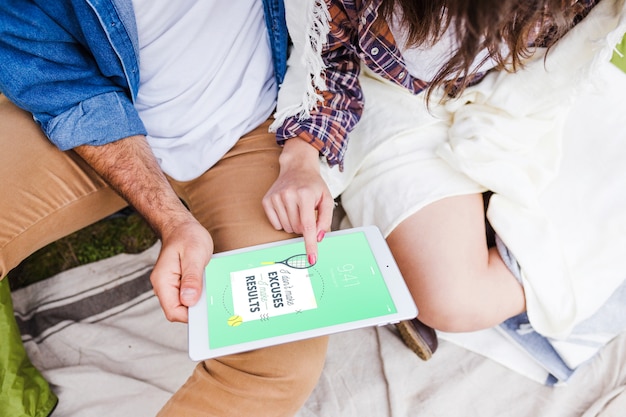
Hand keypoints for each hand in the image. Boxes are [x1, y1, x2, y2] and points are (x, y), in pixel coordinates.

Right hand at [150, 217, 212, 322]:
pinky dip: (201, 293)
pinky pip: (190, 295)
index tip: (207, 309)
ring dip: (200, 300)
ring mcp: (172, 286)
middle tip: (215, 300)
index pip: (173, 311)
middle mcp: (165, 287)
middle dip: (198, 309)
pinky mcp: (180, 283)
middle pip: (180, 310)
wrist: (181, 226)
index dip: (190, 315)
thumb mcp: (194, 254)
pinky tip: (210, 285)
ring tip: (214, 290)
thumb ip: (191, 278)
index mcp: (163, 281)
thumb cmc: (187, 236)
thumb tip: (189, 300)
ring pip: (186, 304)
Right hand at [263, 137, 334, 264]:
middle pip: (297, 228)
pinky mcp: (267, 201)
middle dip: (304, 226)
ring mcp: (276, 197)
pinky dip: (283, 222)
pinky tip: (287, 209)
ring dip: (293, 224)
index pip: (308, 226)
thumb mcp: (326, 199)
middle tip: (306, 212)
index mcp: (306, 195)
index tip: (311, 258)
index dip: (310, 244)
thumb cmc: (313, 185)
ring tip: (297, 209)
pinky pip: (275, 224)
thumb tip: (318, 237)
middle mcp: (289, 195)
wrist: (297, 168)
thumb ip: (326, 219)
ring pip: (286, 228)